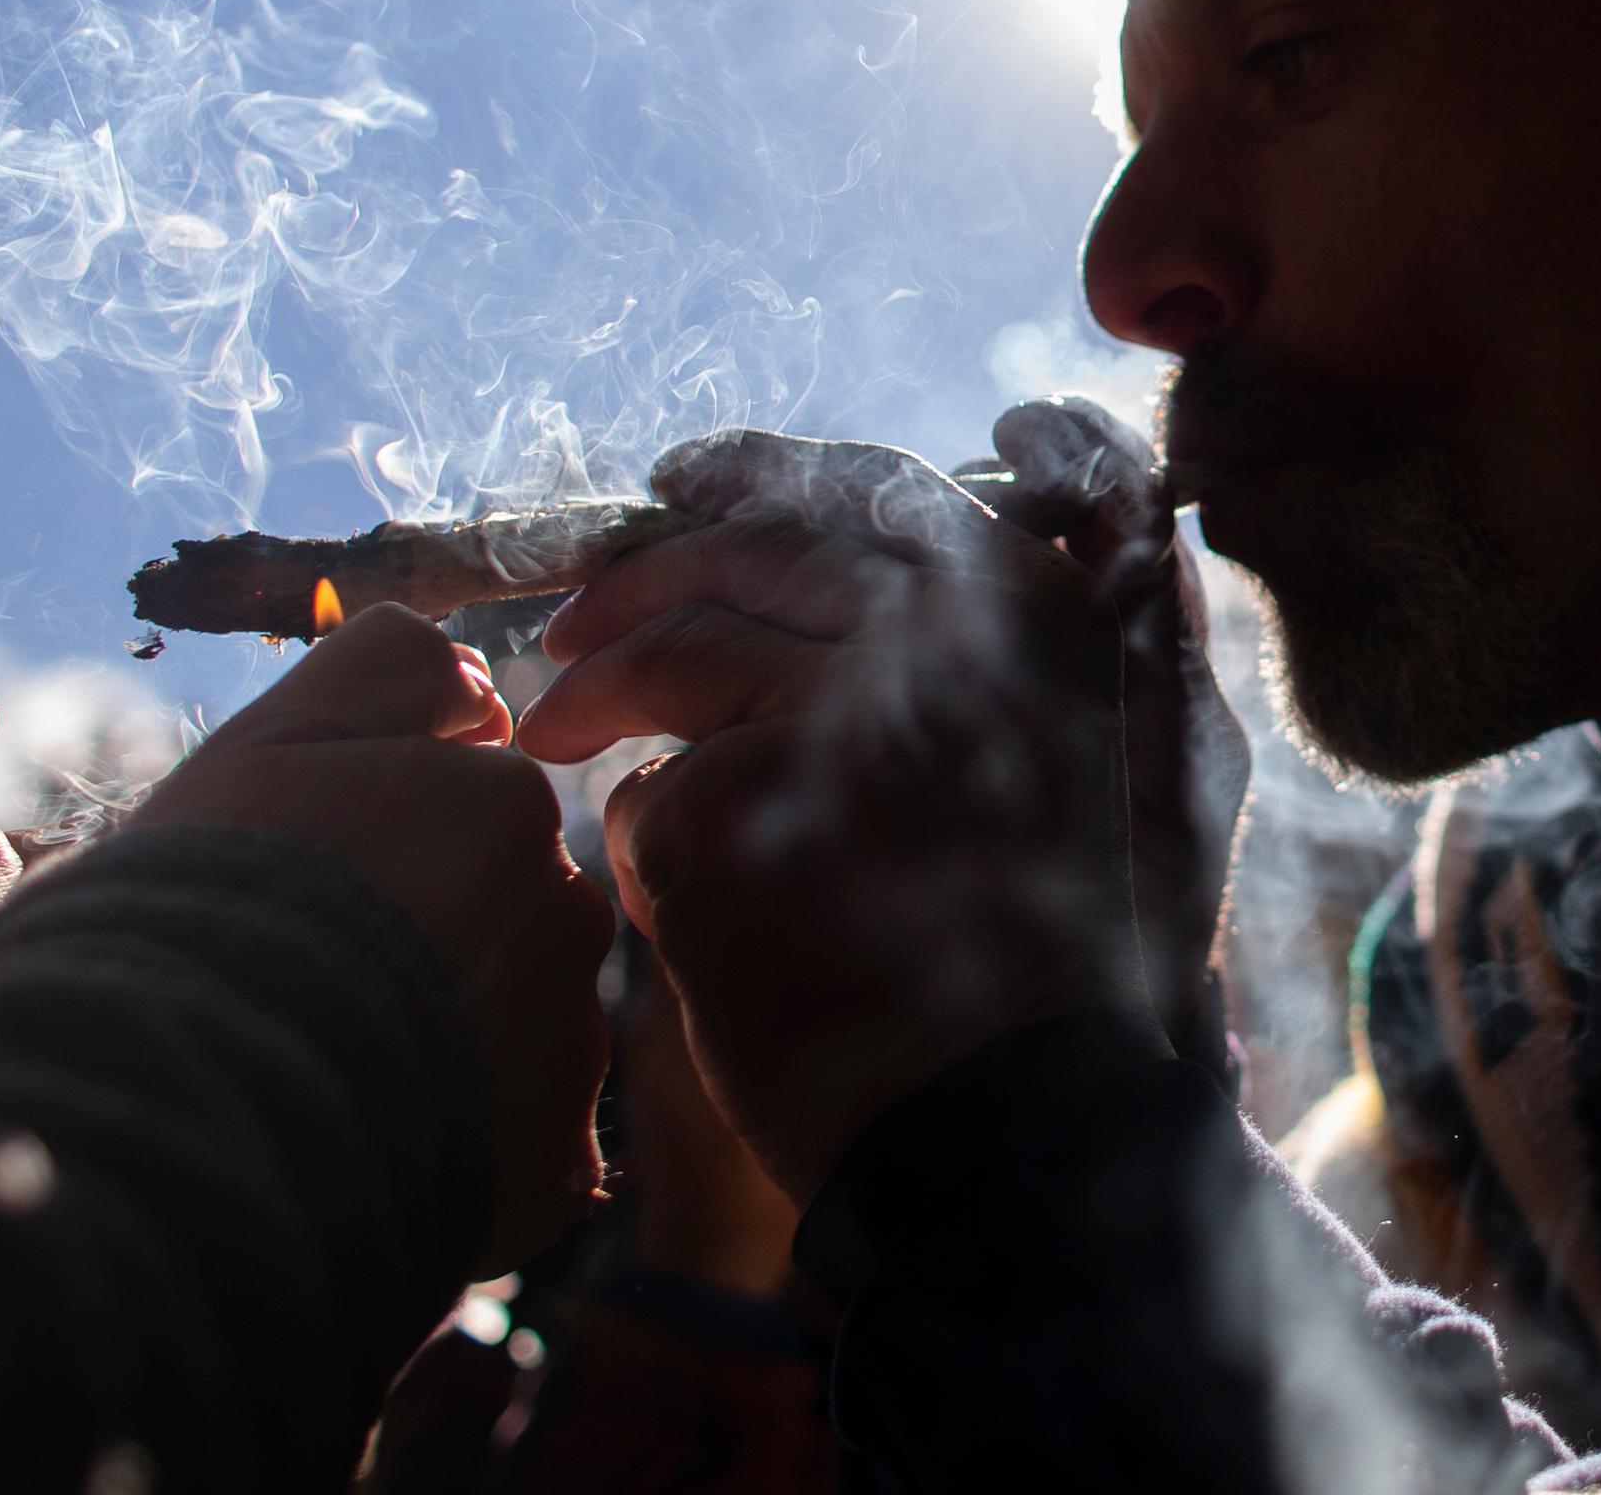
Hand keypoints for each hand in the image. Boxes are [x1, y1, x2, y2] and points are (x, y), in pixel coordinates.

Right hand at [128, 602, 618, 1270]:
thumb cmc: (193, 917)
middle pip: (502, 915)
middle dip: (427, 946)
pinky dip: (461, 1152)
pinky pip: (522, 1144)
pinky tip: (366, 1151)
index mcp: (504, 806)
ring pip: (516, 1027)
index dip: (375, 852)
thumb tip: (476, 689)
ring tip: (324, 1077)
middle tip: (303, 990)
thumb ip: (386, 672)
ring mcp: (566, 1048)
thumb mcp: (270, 742)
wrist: (169, 1123)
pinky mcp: (555, 1167)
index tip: (299, 896)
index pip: (468, 808)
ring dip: (448, 1047)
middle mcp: (564, 918)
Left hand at [519, 399, 1247, 1199]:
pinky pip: (650, 789)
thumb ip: (953, 674)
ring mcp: (828, 707)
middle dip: (644, 575)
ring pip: (679, 655)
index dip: (758, 473)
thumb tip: (799, 618)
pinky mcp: (729, 801)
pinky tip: (665, 894)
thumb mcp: (1049, 773)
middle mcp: (935, 632)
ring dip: (597, 684)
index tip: (681, 482)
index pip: (870, 488)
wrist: (1009, 1126)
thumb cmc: (1032, 970)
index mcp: (1033, 610)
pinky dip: (644, 834)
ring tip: (551, 726)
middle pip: (754, 553)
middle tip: (571, 621)